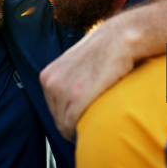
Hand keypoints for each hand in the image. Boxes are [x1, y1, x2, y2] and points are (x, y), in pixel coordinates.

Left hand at [40, 23, 136, 139]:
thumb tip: (75, 93)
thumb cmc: (103, 50)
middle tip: (93, 121)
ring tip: (98, 120)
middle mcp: (50, 83)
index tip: (85, 116)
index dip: (70, 116)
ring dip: (81, 126)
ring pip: (65, 125)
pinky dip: (84, 129)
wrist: (118, 39)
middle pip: (58, 119)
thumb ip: (68, 79)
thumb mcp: (74, 63)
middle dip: (74, 123)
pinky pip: (73, 125)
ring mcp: (62, 91)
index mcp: (48, 76)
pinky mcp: (77, 98)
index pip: (53, 109)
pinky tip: (97, 124)